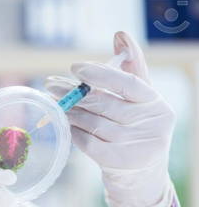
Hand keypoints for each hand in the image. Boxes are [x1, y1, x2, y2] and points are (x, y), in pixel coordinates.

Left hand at [47, 32, 175, 206]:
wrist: (140, 170)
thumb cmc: (135, 125)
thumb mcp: (137, 98)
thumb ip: (129, 68)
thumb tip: (120, 35)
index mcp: (155, 103)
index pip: (128, 83)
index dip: (101, 74)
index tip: (75, 68)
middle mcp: (150, 124)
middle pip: (104, 104)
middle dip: (73, 93)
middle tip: (50, 85)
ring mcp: (136, 146)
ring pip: (92, 123)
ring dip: (69, 112)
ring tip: (55, 104)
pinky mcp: (119, 163)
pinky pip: (87, 142)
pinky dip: (73, 131)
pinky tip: (65, 124)